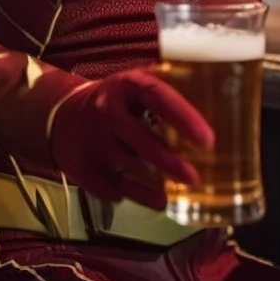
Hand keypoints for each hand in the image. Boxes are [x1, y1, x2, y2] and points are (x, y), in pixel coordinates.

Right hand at [49, 68, 213, 210]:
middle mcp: (105, 110)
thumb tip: (218, 87)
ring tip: (174, 192)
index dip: (183, 116)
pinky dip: (133, 195)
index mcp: (126, 84)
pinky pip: (115, 191)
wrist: (61, 115)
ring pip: (130, 171)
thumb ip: (168, 86)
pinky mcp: (82, 168)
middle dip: (171, 163)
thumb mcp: (135, 85)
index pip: (157, 95)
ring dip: (156, 186)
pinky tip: (146, 193)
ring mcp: (92, 140)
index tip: (208, 139)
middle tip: (196, 178)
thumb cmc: (115, 101)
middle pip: (142, 141)